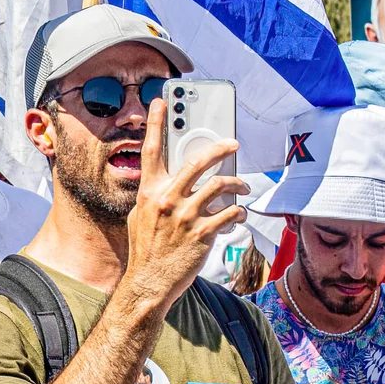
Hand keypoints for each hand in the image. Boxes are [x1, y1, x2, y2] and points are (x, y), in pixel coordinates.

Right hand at [122, 98, 248, 310]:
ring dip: (237, 183)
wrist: (149, 281)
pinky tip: (237, 215)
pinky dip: (238, 212)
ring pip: (220, 185)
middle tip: (232, 144)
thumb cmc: (146, 249)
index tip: (160, 102)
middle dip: (219, 148)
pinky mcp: (203, 233)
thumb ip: (156, 195)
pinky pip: (230, 213)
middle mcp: (167, 199)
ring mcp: (186, 216)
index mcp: (149, 192)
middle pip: (197, 161)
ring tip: (242, 186)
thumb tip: (174, 180)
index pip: (151, 150)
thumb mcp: (141, 216)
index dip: (155, 123)